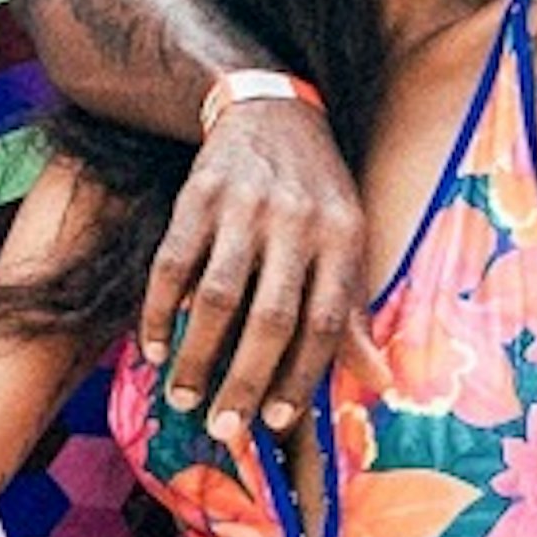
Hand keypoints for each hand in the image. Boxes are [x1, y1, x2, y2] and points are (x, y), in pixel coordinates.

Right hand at [148, 97, 367, 438]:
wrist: (270, 108)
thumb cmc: (317, 192)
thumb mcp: (350, 239)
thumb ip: (355, 311)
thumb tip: (381, 383)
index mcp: (342, 237)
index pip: (325, 320)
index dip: (300, 376)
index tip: (277, 422)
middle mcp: (295, 221)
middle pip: (269, 318)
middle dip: (244, 382)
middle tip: (224, 429)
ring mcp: (243, 207)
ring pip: (217, 297)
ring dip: (197, 356)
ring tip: (184, 399)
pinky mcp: (197, 196)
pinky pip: (172, 264)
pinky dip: (159, 311)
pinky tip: (155, 349)